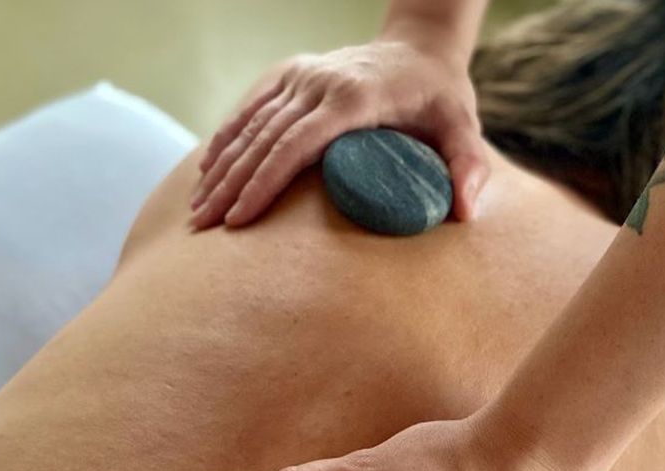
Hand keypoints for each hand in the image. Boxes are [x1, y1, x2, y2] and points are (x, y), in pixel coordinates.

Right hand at [189, 39, 489, 230]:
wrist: (420, 47)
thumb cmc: (441, 96)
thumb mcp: (463, 127)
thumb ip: (467, 166)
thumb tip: (466, 213)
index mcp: (352, 98)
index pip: (296, 145)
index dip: (265, 183)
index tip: (240, 220)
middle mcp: (317, 82)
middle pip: (263, 139)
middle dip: (231, 187)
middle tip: (204, 229)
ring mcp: (299, 75)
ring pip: (249, 126)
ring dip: (220, 169)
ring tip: (197, 213)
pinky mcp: (290, 75)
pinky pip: (249, 110)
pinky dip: (225, 141)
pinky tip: (205, 172)